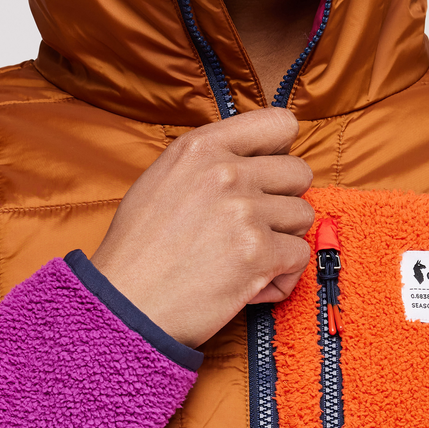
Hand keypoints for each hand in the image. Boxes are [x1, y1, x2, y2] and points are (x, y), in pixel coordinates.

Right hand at [90, 107, 313, 346]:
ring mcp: (244, 211)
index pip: (280, 123)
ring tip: (246, 257)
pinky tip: (252, 284)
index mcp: (201, 147)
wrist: (125, 304)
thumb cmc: (140, 248)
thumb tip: (256, 160)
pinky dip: (281, 276)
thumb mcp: (164, 178)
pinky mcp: (258, 253)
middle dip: (283, 201)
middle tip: (253, 225)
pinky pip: (300, 255)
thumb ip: (210, 162)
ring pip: (303, 215)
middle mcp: (226, 171)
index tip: (267, 175)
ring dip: (282, 240)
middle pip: (299, 173)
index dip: (281, 151)